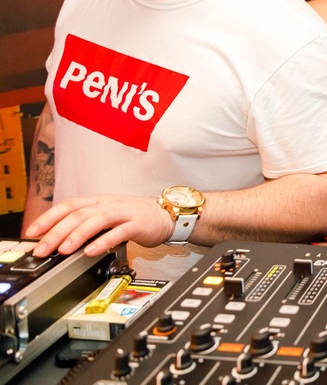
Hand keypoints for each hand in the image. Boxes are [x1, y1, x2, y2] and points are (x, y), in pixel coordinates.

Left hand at [24, 195, 174, 257]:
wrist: (168, 215)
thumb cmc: (137, 217)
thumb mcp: (108, 216)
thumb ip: (87, 224)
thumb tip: (60, 239)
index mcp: (99, 201)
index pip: (69, 205)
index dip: (49, 217)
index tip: (32, 232)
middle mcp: (109, 204)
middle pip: (79, 214)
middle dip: (57, 231)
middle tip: (43, 248)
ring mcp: (124, 213)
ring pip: (97, 220)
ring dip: (78, 235)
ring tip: (64, 249)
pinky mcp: (138, 224)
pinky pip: (119, 232)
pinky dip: (103, 241)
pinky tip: (92, 251)